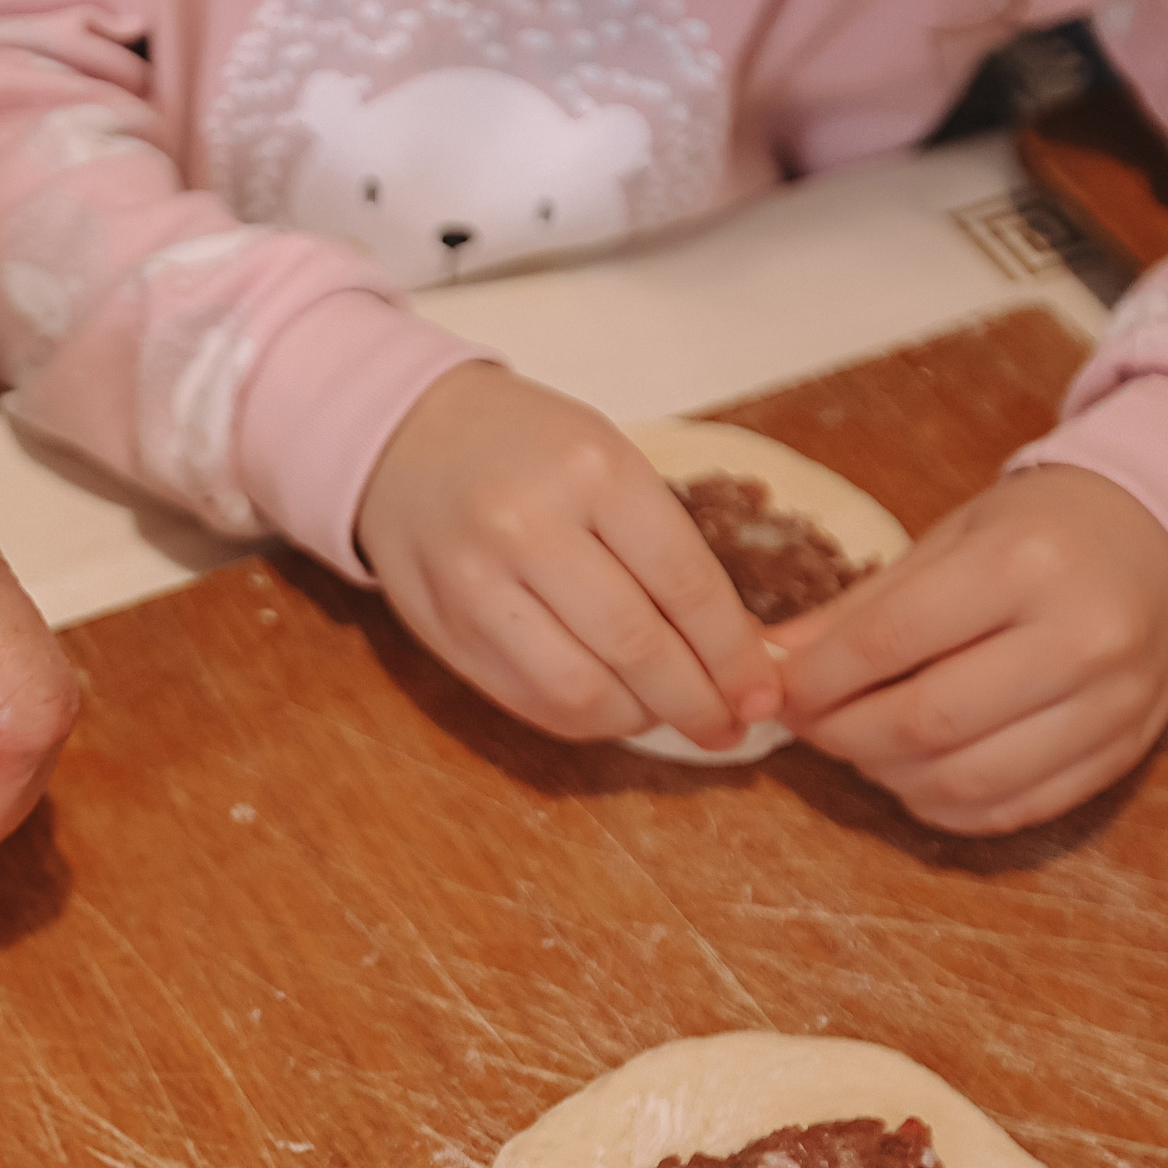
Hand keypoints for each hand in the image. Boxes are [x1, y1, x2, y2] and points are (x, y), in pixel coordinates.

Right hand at [356, 363, 781, 749]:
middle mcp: (529, 527)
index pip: (685, 583)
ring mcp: (477, 584)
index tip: (762, 693)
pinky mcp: (445, 629)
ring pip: (580, 689)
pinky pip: (529, 700)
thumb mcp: (606, 459)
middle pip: (636, 646)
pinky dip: (584, 720)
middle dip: (697, 701)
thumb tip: (738, 647)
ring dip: (640, 719)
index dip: (733, 654)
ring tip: (670, 717)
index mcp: (592, 471)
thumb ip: (664, 544)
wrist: (405, 439)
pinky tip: (613, 710)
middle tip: (730, 728)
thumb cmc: (527, 448)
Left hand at [774, 465, 1167, 832]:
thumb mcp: (952, 540)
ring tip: (859, 746)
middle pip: (926, 721)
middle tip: (809, 724)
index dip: (817, 678)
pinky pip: (1014, 810)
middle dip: (842, 734)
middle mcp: (1081, 636)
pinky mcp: (1126, 753)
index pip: (891, 641)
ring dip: (887, 776)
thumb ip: (864, 607)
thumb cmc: (1043, 534)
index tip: (779, 690)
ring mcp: (1114, 703)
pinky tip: (914, 775)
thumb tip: (775, 662)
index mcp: (1026, 563)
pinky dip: (944, 806)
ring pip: (966, 780)